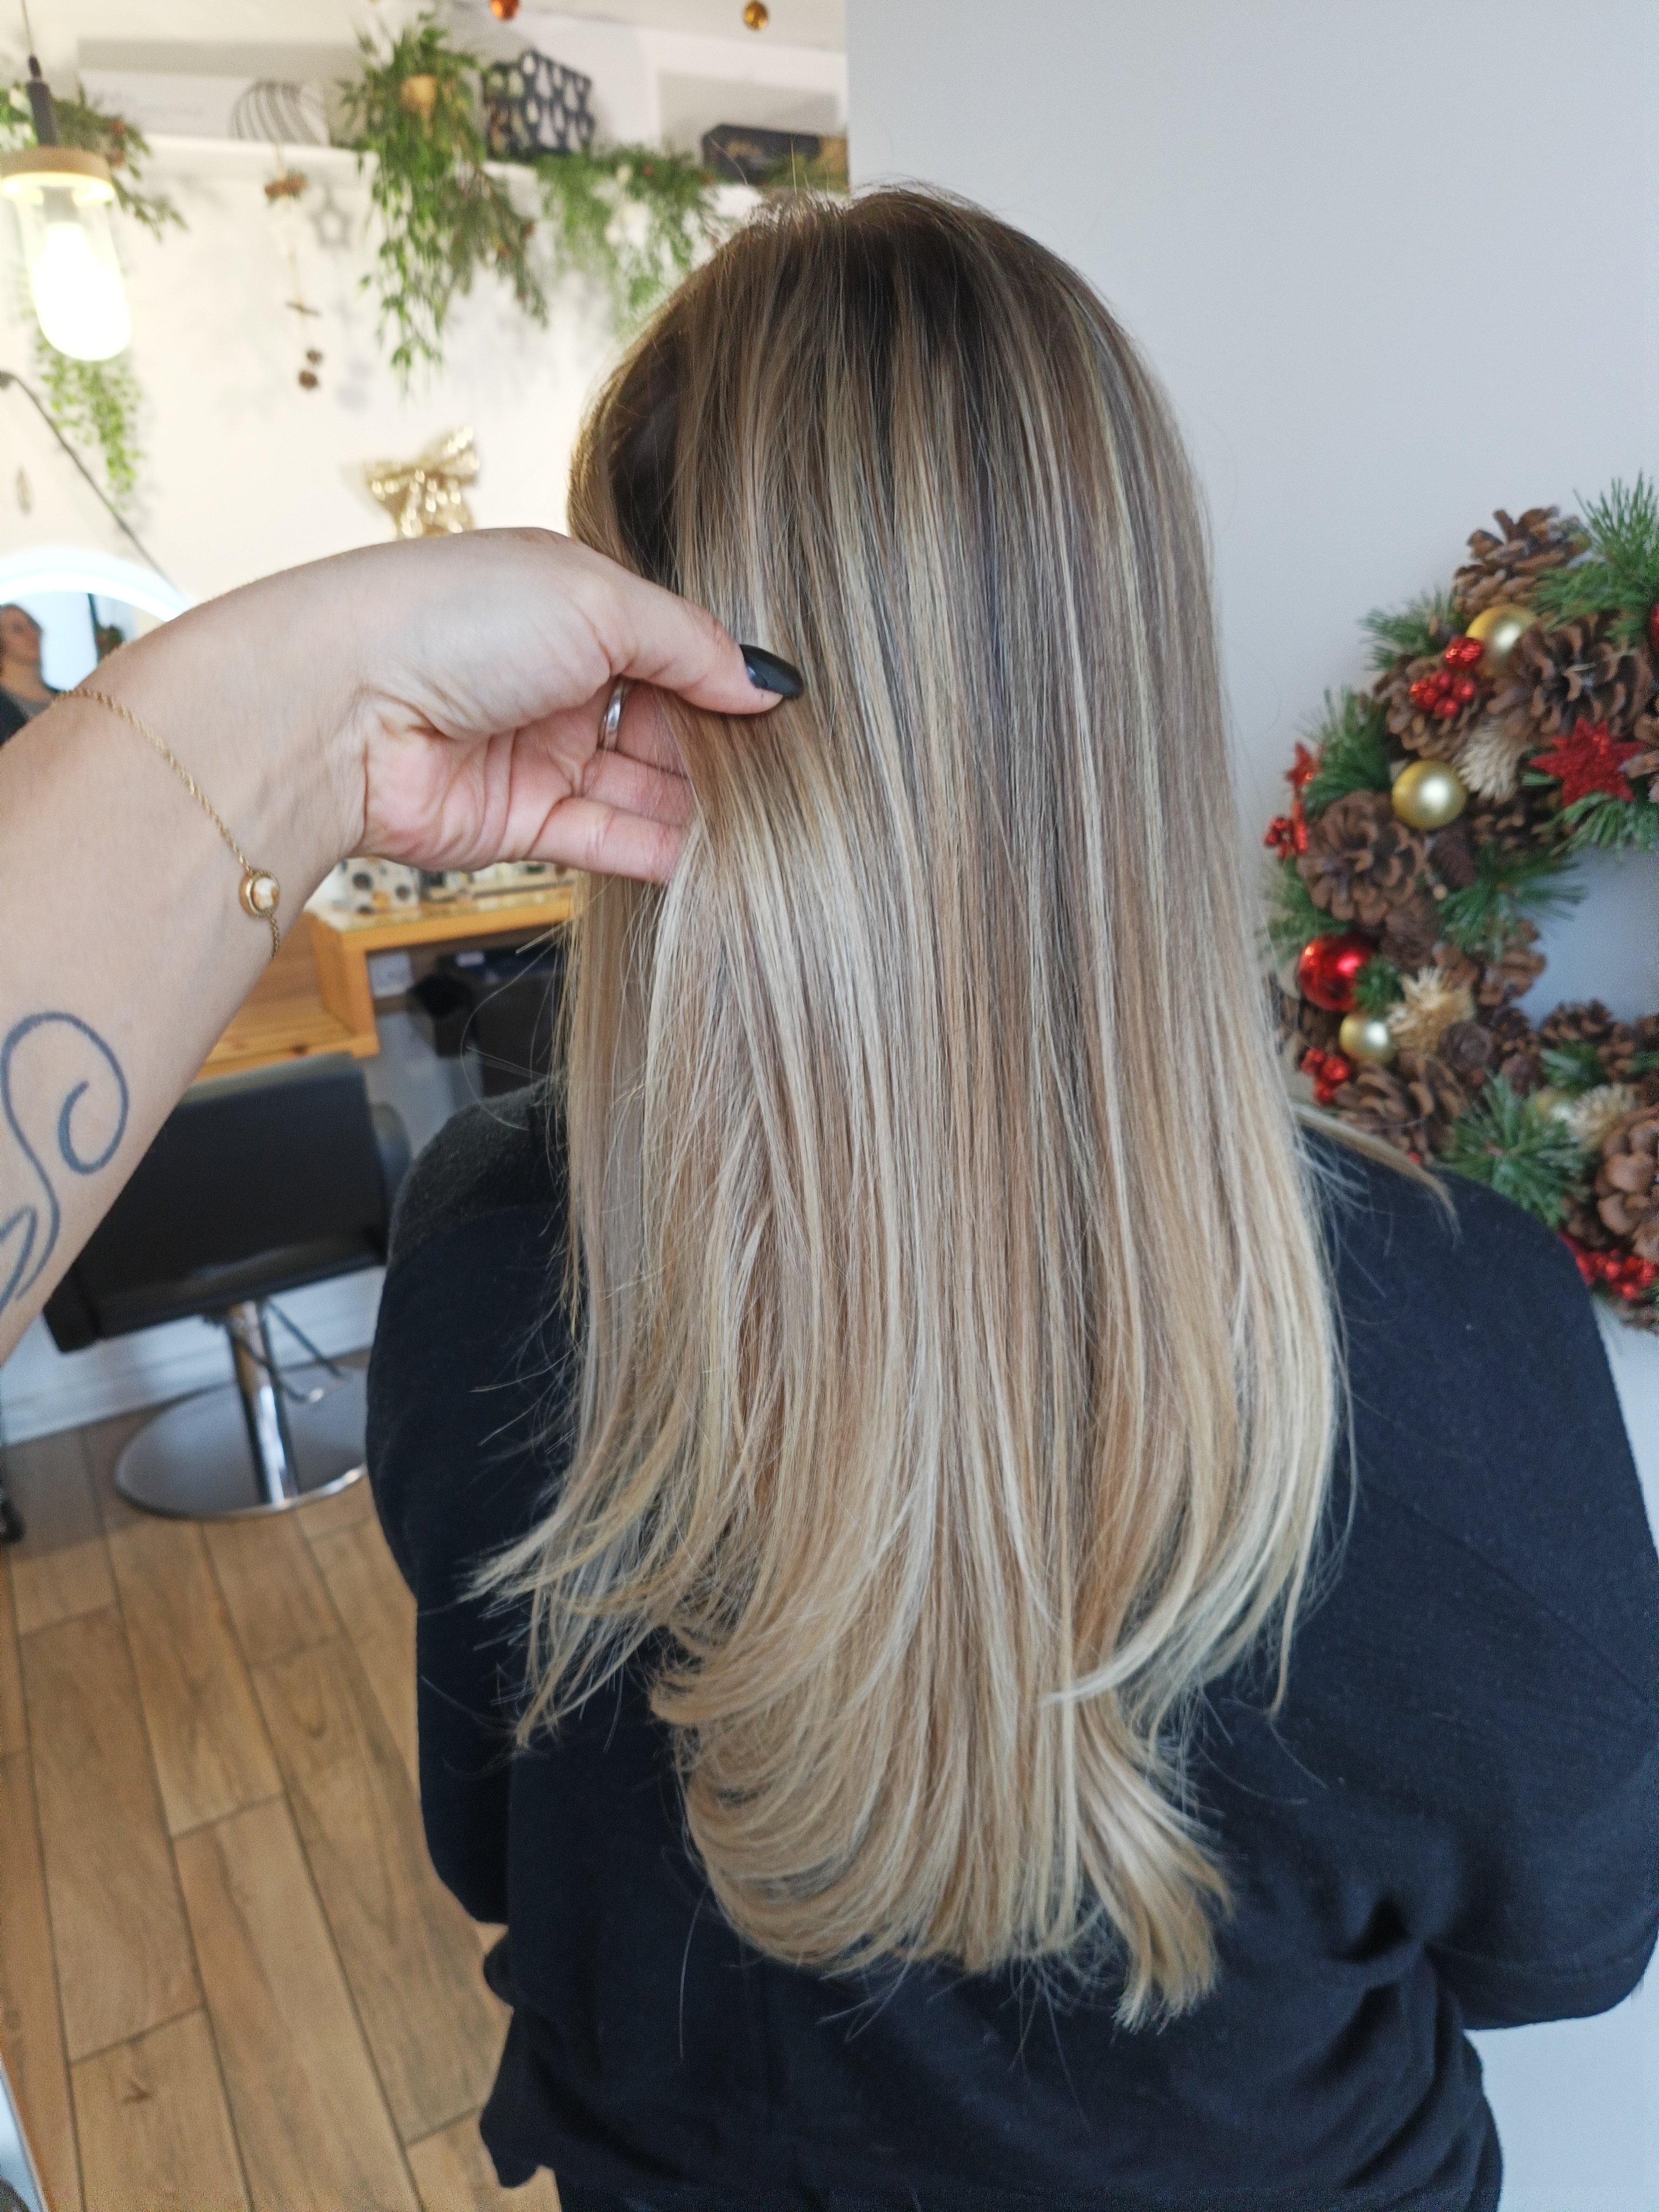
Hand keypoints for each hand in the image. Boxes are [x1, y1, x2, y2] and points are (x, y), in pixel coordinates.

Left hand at [198, 529, 790, 886]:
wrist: (336, 705)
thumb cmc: (448, 618)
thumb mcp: (594, 599)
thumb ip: (688, 643)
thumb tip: (763, 682)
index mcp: (568, 603)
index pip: (671, 646)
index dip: (725, 678)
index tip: (787, 712)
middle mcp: (554, 677)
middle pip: (663, 722)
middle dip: (722, 750)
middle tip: (794, 777)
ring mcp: (537, 752)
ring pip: (641, 787)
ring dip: (702, 807)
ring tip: (775, 827)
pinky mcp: (518, 822)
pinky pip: (607, 838)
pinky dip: (661, 849)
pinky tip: (718, 857)